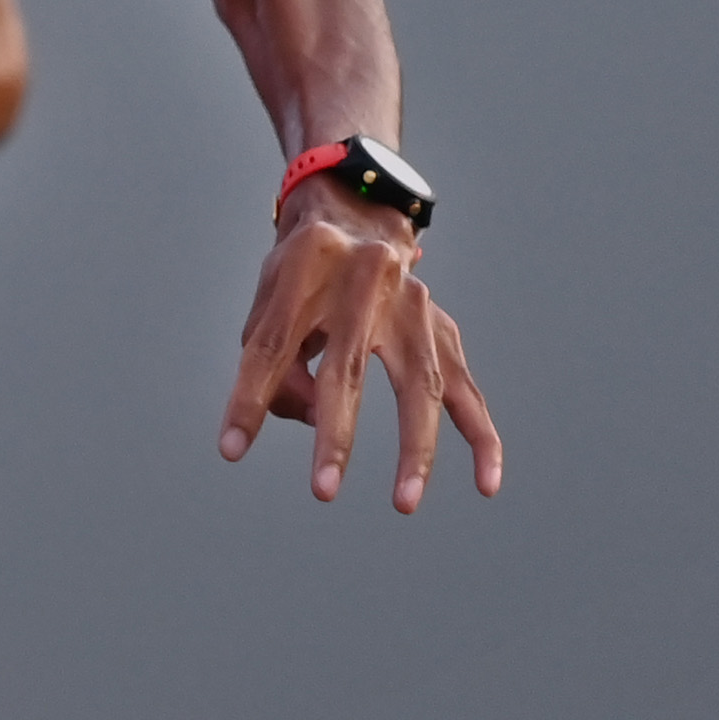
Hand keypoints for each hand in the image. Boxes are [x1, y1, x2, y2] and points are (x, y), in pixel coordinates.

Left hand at [219, 188, 502, 510]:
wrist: (359, 216)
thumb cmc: (299, 274)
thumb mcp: (269, 298)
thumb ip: (275, 359)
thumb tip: (319, 421)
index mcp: (306, 266)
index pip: (269, 344)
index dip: (248, 399)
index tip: (231, 449)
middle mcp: (366, 281)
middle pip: (349, 368)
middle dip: (335, 435)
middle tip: (323, 492)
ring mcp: (414, 306)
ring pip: (420, 385)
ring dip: (415, 450)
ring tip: (403, 503)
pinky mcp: (445, 329)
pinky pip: (467, 391)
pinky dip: (481, 438)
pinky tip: (487, 482)